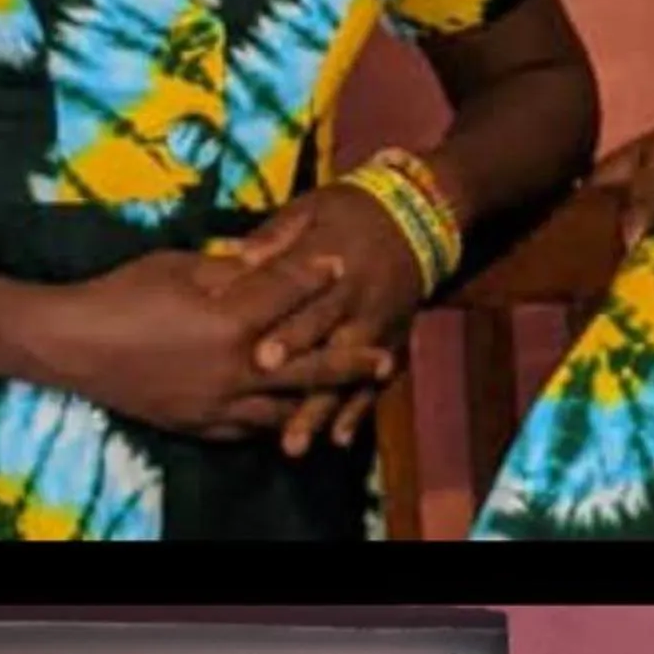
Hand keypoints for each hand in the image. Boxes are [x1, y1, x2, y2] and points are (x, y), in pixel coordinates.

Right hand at [21, 251, 325, 439]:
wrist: (71, 346)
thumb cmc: (122, 294)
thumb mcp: (179, 266)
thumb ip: (232, 267)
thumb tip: (273, 255)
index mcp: (231, 323)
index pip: (287, 297)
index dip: (315, 276)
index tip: (341, 264)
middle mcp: (234, 370)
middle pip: (308, 367)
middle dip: (351, 363)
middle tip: (385, 359)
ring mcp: (217, 404)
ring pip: (283, 409)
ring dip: (317, 404)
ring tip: (345, 400)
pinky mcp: (198, 425)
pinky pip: (247, 430)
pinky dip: (271, 423)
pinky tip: (286, 416)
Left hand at [223, 183, 430, 457]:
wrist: (417, 217)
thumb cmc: (348, 213)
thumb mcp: (310, 209)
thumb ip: (275, 237)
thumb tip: (236, 258)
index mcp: (331, 263)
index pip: (303, 300)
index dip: (283, 330)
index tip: (258, 357)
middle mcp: (355, 300)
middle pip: (323, 341)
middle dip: (297, 370)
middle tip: (270, 401)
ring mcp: (376, 326)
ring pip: (345, 373)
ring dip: (321, 410)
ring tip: (295, 444)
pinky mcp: (390, 343)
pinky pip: (374, 383)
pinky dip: (358, 412)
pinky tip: (338, 440)